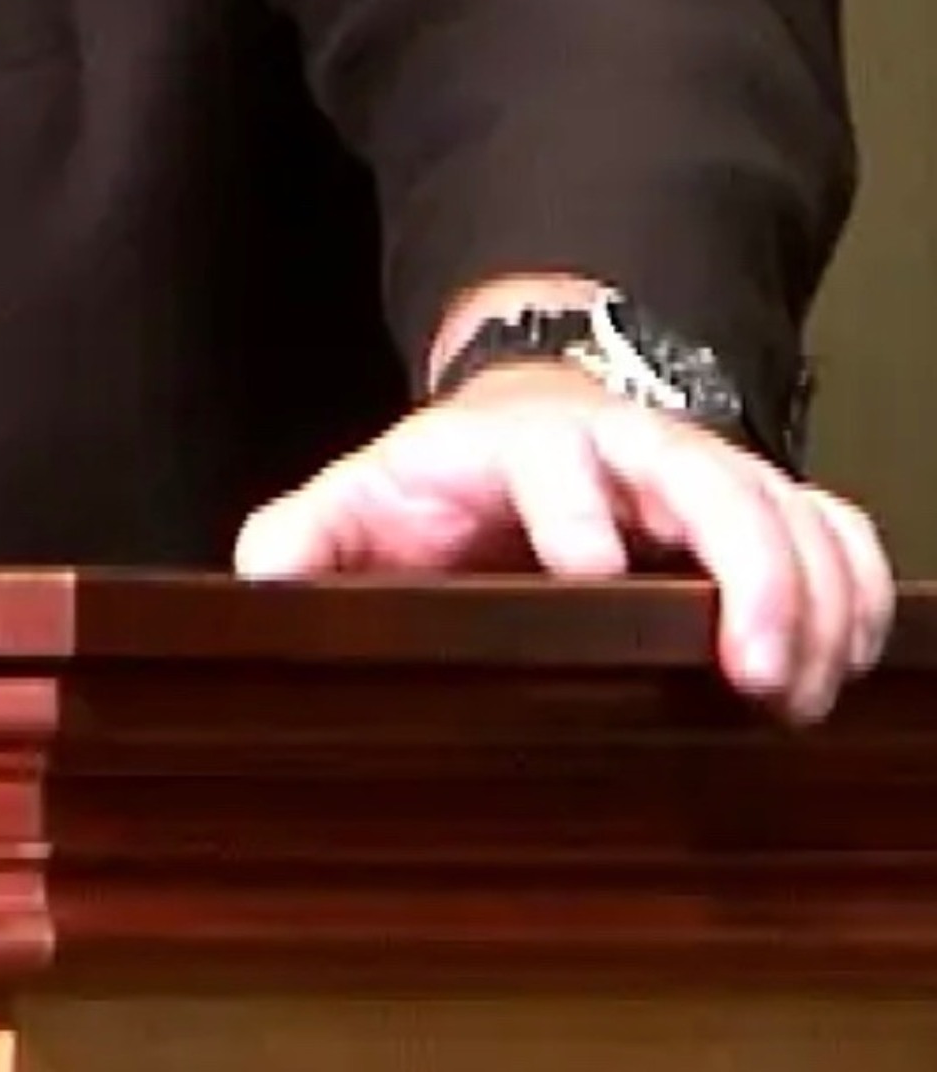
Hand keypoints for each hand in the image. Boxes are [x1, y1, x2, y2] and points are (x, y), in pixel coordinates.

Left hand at [232, 363, 895, 722]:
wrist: (523, 425)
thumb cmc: (446, 484)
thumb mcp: (365, 498)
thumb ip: (309, 537)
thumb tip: (260, 579)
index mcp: (523, 446)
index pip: (553, 458)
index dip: (572, 507)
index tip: (586, 572)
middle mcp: (630, 449)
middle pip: (710, 480)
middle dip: (744, 568)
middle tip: (751, 671)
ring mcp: (706, 475)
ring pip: (789, 510)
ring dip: (812, 599)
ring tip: (796, 692)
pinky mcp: (764, 507)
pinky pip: (838, 533)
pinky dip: (857, 591)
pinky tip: (845, 661)